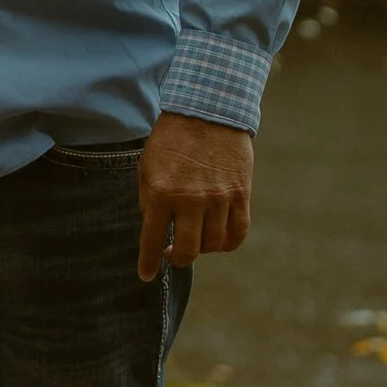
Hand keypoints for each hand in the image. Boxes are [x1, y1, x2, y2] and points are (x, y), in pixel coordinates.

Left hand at [137, 113, 253, 277]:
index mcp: (160, 192)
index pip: (151, 240)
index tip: (146, 275)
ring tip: (194, 239)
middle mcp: (190, 200)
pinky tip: (218, 239)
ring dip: (201, 249)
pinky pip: (238, 233)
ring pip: (213, 245)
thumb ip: (149, 200)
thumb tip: (155, 230)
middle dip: (176, 258)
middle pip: (187, 251)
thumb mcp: (147, 167)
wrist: (207, 111)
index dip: (148, 263)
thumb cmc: (171, 139)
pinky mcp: (240, 194)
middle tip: (172, 253)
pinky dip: (227, 243)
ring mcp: (218, 199)